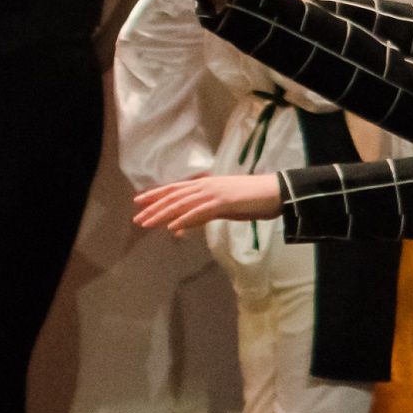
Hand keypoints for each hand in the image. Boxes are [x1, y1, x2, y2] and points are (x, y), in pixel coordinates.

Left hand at [133, 173, 282, 236]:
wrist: (275, 192)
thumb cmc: (254, 199)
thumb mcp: (226, 206)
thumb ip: (207, 213)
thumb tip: (190, 223)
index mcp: (206, 184)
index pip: (175, 189)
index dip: (156, 195)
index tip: (140, 202)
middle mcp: (206, 185)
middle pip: (174, 196)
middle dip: (153, 207)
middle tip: (137, 218)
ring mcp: (214, 193)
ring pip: (182, 204)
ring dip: (163, 214)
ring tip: (147, 223)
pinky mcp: (223, 203)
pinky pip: (199, 213)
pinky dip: (184, 220)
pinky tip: (172, 228)